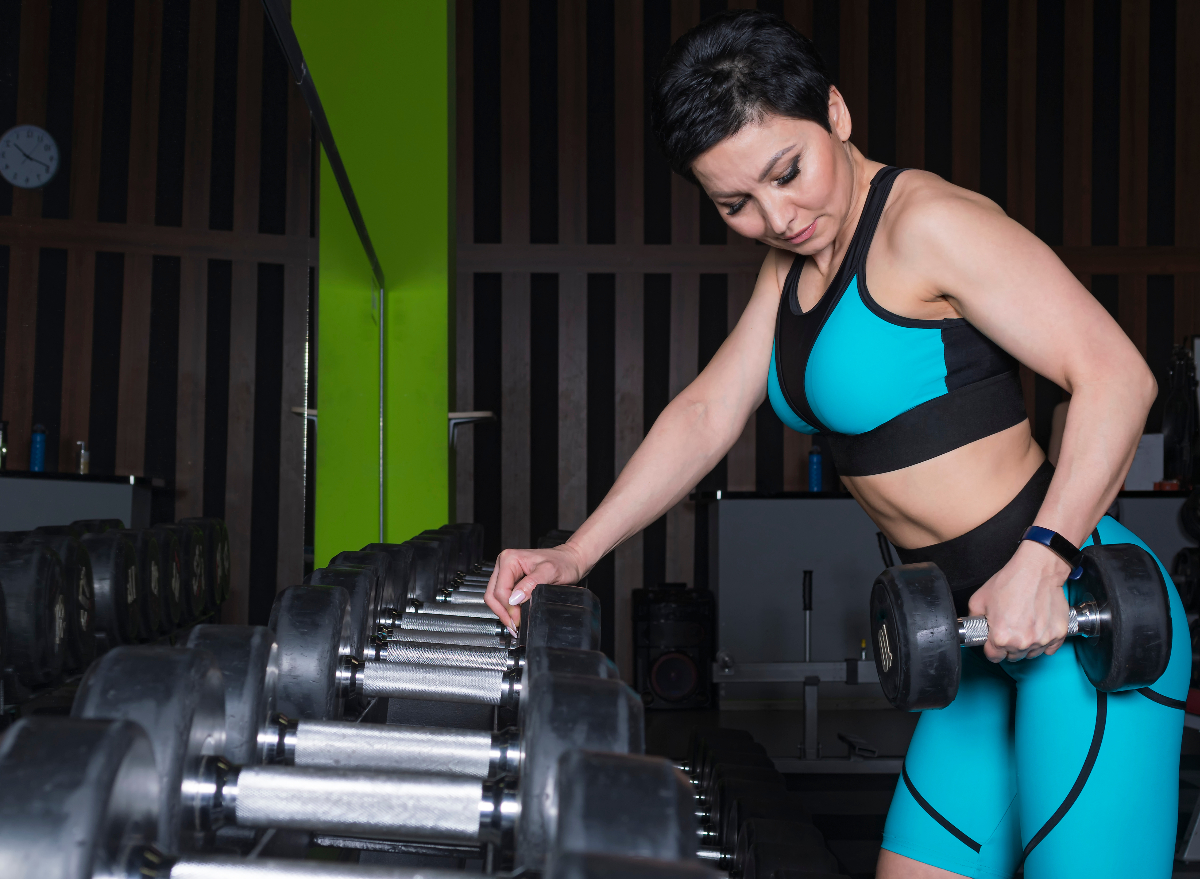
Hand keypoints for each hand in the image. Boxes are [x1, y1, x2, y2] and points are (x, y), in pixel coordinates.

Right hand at [484, 543, 588, 635]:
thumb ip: (531, 584)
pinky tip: (516, 616)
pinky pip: (503, 597)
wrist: (570, 560)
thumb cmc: (562, 562)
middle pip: (493, 595)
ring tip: (515, 624)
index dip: (508, 608)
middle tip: (514, 626)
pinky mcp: (511, 580)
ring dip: (504, 612)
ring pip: (495, 597)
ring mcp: (506, 572)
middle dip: (503, 612)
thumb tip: (515, 599)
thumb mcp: (549, 572)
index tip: (518, 620)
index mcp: (509, 559)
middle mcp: (504, 564)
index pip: (500, 590)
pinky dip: (508, 608)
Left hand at [966, 539, 1072, 662]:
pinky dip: (1044, 641)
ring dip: (1027, 644)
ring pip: (1031, 653)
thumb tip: (975, 628)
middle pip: (1013, 656)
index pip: (993, 657)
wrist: (1037, 571)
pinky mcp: (1058, 634)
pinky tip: (1038, 627)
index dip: (991, 648)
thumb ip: (974, 619)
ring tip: (1025, 625)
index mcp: (1000, 637)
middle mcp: (1022, 643)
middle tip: (1010, 627)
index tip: (994, 640)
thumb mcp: (979, 599)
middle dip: (1009, 645)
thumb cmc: (1009, 582)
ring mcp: (1042, 640)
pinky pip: (1049, 648)